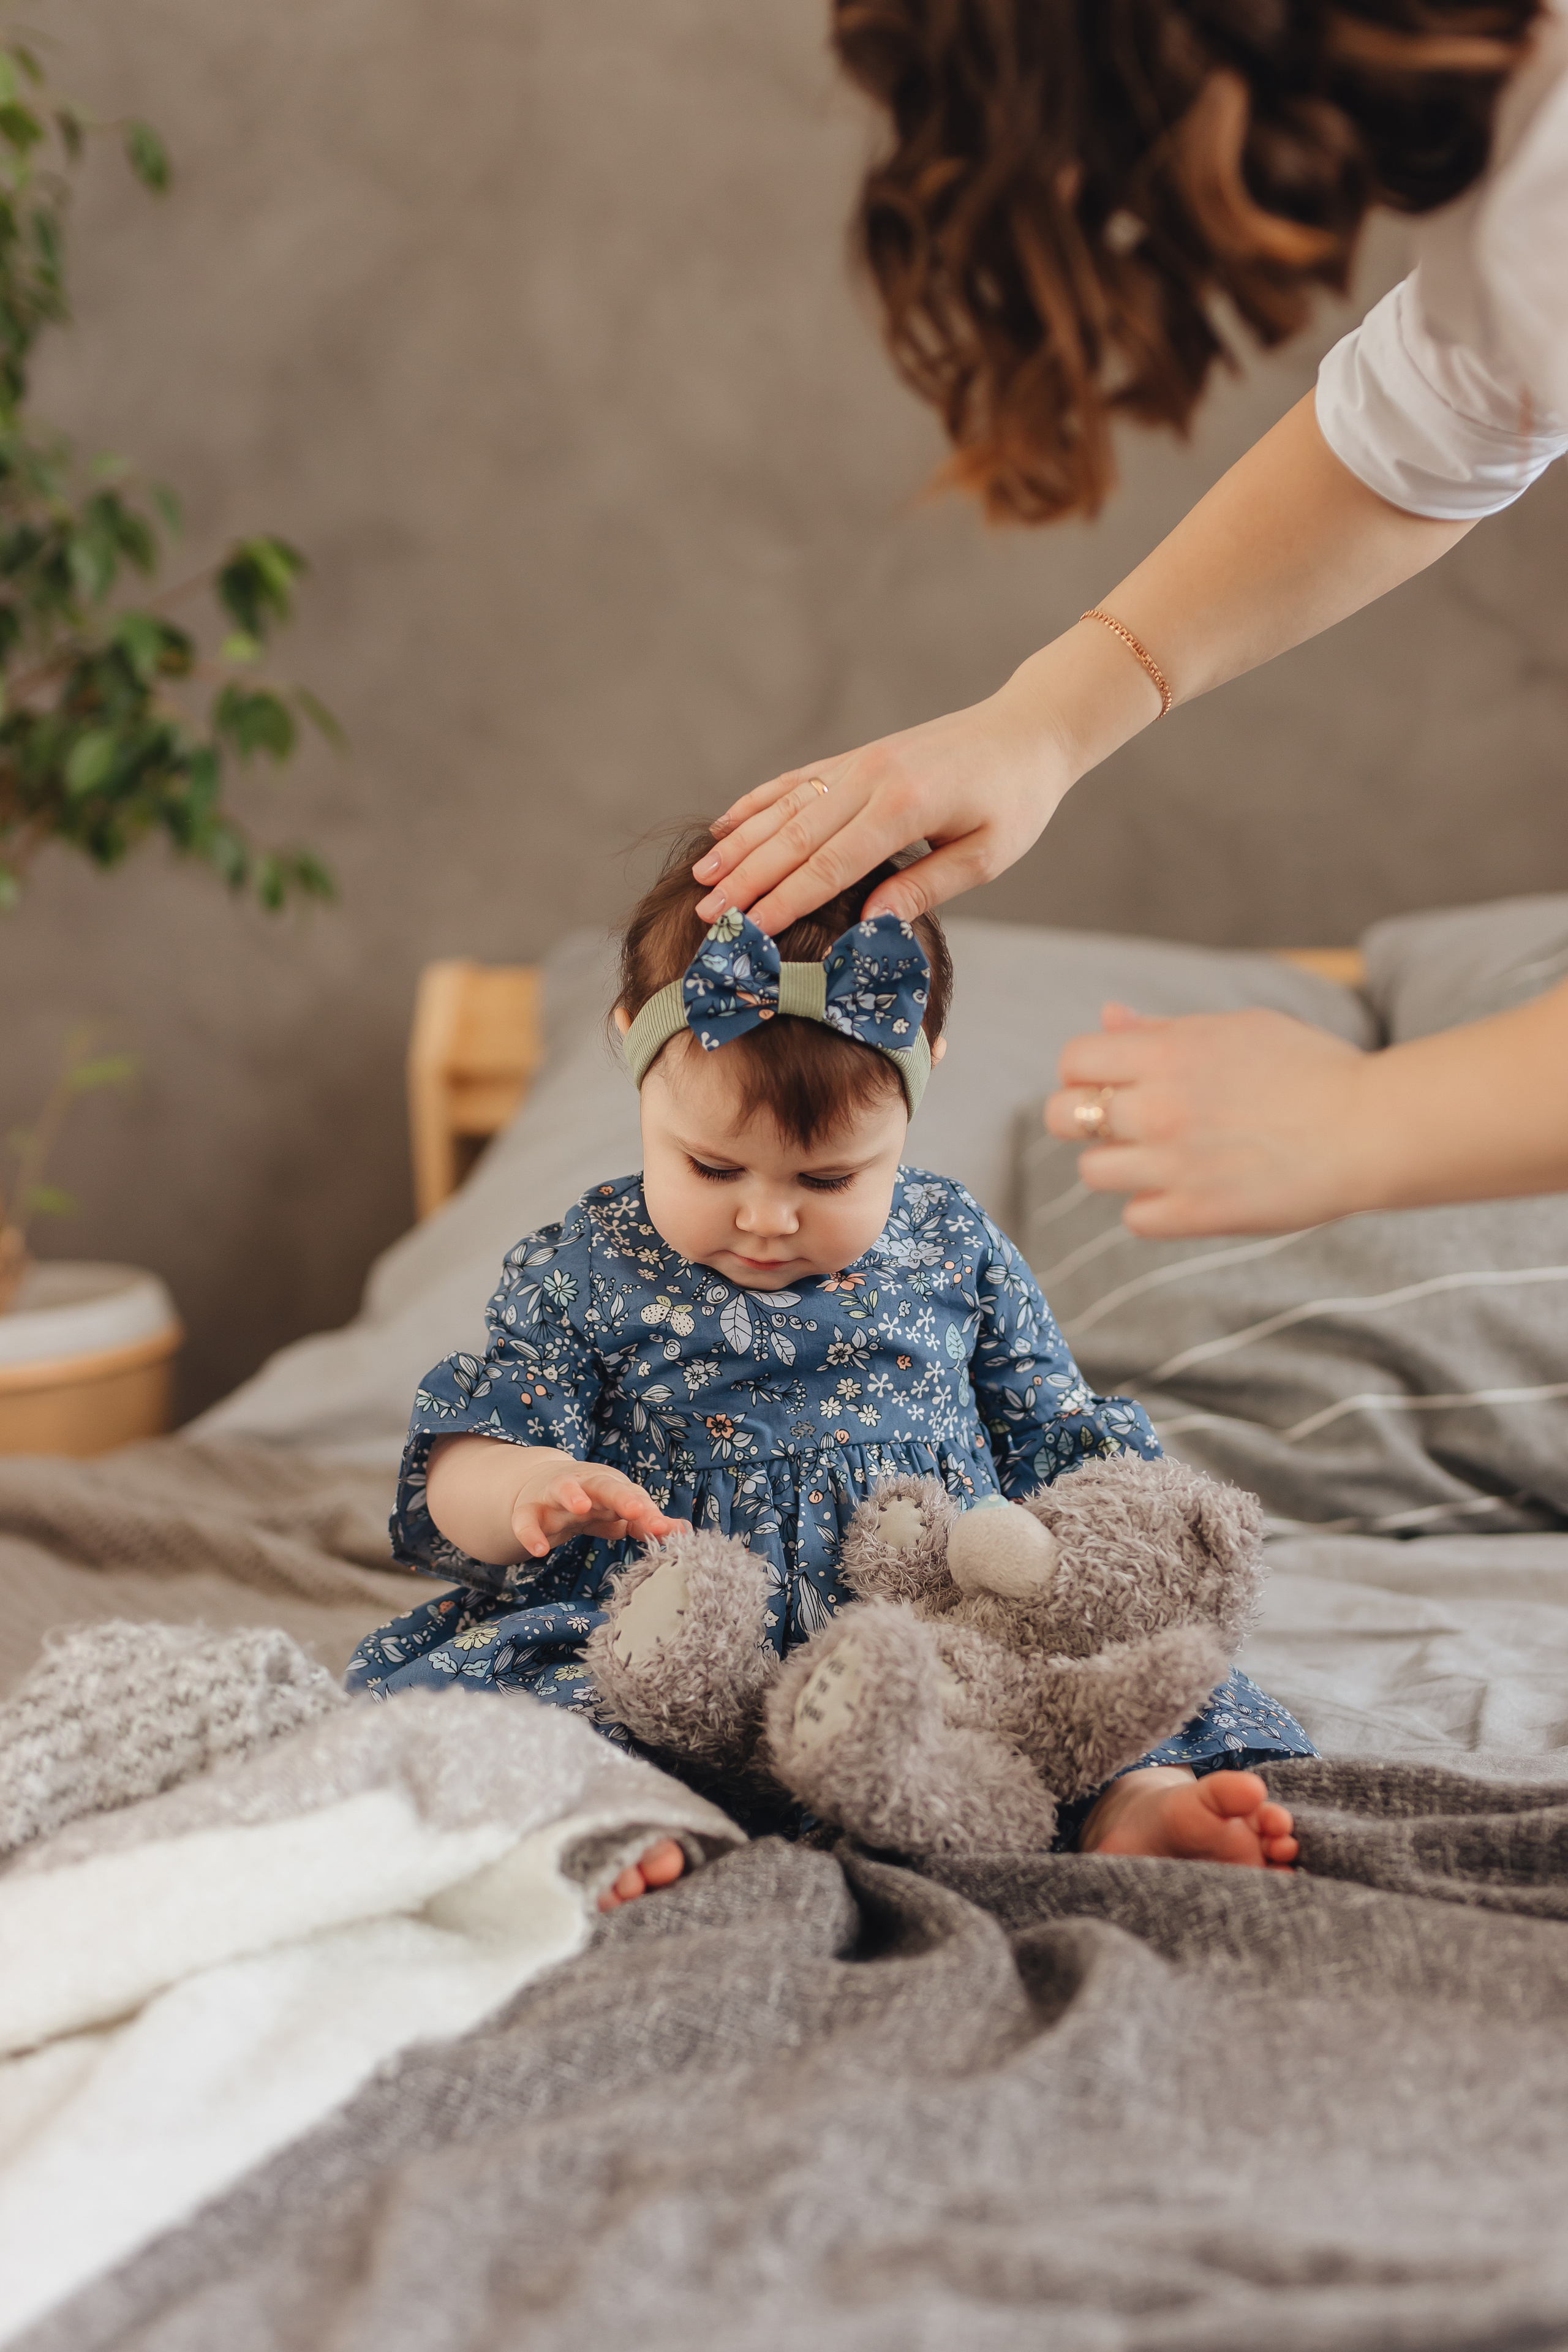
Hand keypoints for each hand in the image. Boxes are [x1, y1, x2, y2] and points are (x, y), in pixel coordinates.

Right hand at [510, 1453, 687, 1559]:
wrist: (541, 1485)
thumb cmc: (591, 1501)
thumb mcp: (617, 1511)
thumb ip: (646, 1522)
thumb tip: (684, 1532)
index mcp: (610, 1485)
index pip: (632, 1495)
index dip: (648, 1512)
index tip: (664, 1529)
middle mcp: (585, 1485)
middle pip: (604, 1485)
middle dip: (620, 1495)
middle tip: (636, 1509)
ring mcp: (554, 1494)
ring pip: (562, 1489)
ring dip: (572, 1495)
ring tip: (581, 1507)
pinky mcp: (528, 1509)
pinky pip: (526, 1520)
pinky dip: (530, 1533)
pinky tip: (538, 1550)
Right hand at [692, 658, 1098, 934]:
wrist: (1028, 730)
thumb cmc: (1016, 800)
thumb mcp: (986, 855)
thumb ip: (925, 887)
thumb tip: (869, 925)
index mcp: (905, 807)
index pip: (830, 865)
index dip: (785, 902)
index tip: (748, 932)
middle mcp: (872, 778)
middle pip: (794, 837)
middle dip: (746, 880)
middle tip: (707, 915)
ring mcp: (860, 762)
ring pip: (785, 807)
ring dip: (741, 842)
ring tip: (702, 875)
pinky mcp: (858, 756)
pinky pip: (797, 781)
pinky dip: (758, 802)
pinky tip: (727, 823)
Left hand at [1046, 1003, 1375, 1237]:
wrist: (1373, 1128)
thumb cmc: (1313, 1069)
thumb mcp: (1238, 1029)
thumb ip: (1163, 1029)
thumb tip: (1107, 1017)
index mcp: (1168, 1052)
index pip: (1074, 1060)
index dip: (1084, 1072)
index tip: (1109, 1082)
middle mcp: (1160, 1106)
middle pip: (1064, 1117)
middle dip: (1083, 1118)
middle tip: (1122, 1123)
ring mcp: (1175, 1164)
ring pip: (1093, 1171)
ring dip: (1121, 1164)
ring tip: (1166, 1158)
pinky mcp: (1197, 1214)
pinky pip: (1134, 1217)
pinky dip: (1154, 1207)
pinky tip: (1188, 1190)